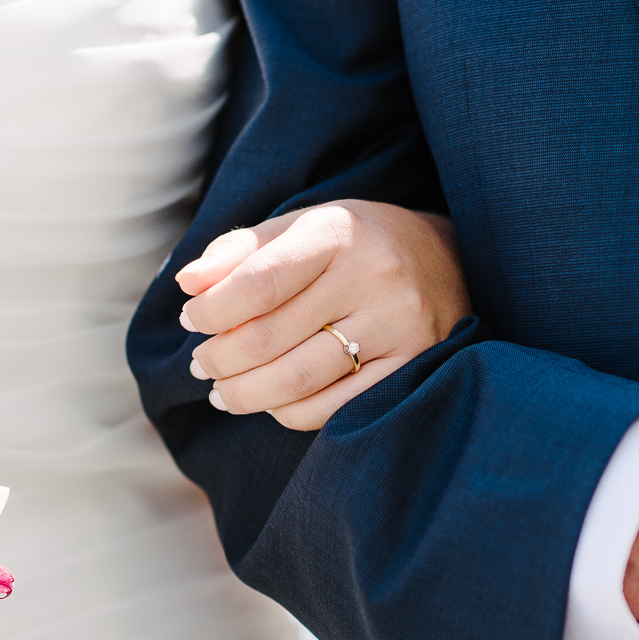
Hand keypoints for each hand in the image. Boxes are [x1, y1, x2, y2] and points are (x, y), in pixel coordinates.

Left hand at [174, 200, 470, 430]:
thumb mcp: (302, 226)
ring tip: (222, 392)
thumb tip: (188, 284)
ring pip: (297, 380)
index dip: (212, 311)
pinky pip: (332, 408)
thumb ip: (241, 250)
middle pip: (270, 338)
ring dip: (245, 394)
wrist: (450, 260)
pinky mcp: (413, 367)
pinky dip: (288, 412)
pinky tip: (271, 402)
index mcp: (339, 233)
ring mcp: (397, 327)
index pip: (258, 283)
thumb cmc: (357, 244)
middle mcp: (373, 278)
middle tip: (200, 365)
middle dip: (219, 359)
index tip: (191, 320)